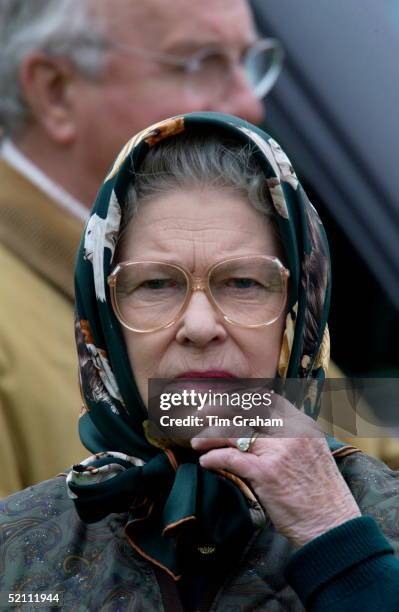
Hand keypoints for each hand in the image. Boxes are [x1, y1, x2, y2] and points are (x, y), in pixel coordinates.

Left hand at [191, 396, 360, 547]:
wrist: (332, 525)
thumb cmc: (321, 495)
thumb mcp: (313, 454)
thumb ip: (289, 439)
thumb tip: (258, 432)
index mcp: (303, 425)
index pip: (267, 399)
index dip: (241, 398)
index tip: (224, 403)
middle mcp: (292, 432)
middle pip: (247, 409)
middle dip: (220, 408)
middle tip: (201, 413)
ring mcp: (278, 450)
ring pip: (234, 431)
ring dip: (210, 435)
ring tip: (197, 443)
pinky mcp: (266, 472)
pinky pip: (230, 457)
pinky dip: (213, 458)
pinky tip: (206, 462)